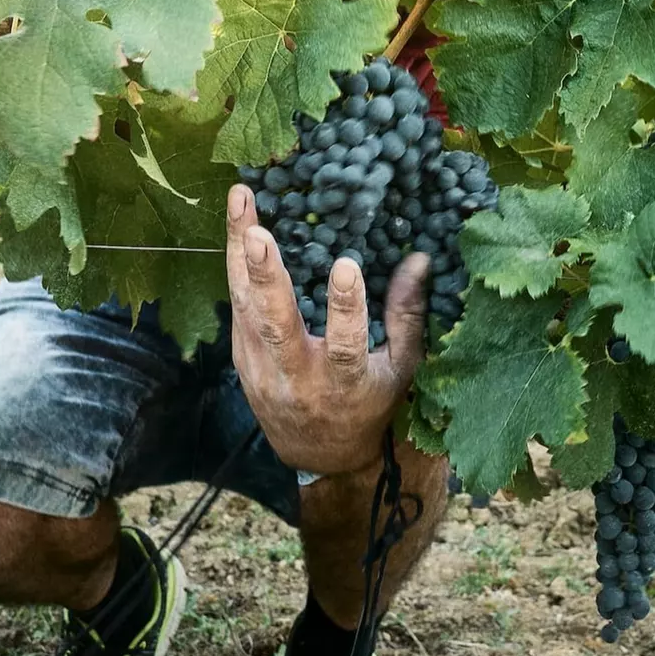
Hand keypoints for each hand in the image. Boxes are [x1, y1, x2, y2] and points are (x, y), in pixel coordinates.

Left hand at [224, 184, 430, 476]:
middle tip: (259, 234)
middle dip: (267, 279)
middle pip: (277, 327)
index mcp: (344, 385)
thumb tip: (419, 258)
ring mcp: (261, 370)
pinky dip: (235, 265)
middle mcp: (297, 378)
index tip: (345, 266)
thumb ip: (407, 316)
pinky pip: (236, 306)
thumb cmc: (369, 403)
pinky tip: (237, 226)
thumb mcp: (401, 368)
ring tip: (240, 202)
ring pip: (246, 308)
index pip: (345, 346)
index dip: (345, 308)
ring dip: (239, 255)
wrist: (317, 452)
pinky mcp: (241, 357)